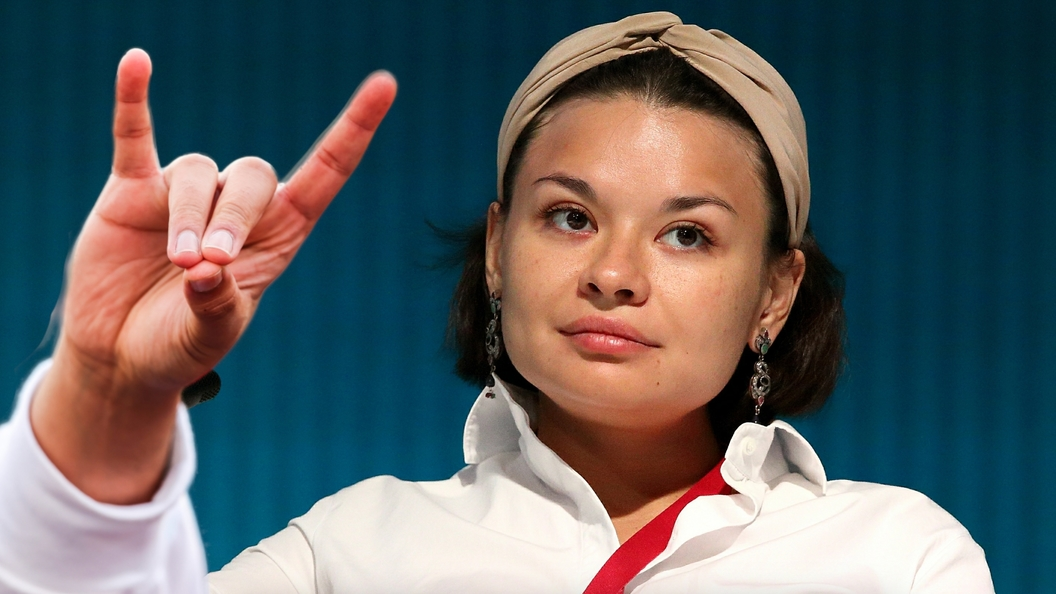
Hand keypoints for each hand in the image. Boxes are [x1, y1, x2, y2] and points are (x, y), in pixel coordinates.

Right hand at [31, 48, 396, 502]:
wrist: (121, 356)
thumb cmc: (181, 344)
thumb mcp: (210, 337)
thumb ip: (216, 309)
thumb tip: (208, 274)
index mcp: (280, 235)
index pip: (326, 173)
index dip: (354, 129)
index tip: (385, 85)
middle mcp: (238, 207)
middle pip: (253, 176)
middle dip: (235, 216)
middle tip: (212, 262)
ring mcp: (185, 195)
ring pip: (197, 173)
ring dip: (190, 216)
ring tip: (179, 261)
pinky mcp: (131, 191)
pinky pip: (135, 137)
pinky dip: (133, 101)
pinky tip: (137, 64)